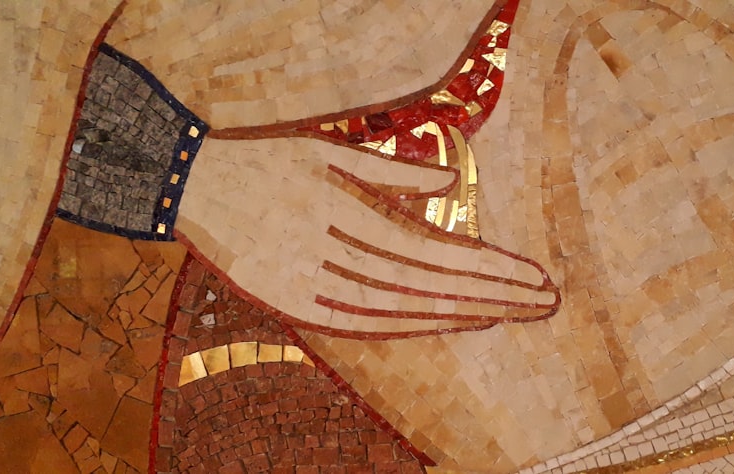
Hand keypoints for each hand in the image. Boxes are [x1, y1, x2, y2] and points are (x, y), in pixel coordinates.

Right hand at [177, 135, 558, 337]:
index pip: (431, 250)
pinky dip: (412, 326)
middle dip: (491, 296)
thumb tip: (449, 183)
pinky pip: (364, 326)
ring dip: (459, 315)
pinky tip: (451, 322)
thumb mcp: (324, 149)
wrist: (189, 188)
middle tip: (544, 301)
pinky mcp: (294, 308)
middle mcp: (329, 256)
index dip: (486, 268)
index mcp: (340, 210)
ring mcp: (309, 288)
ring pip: (400, 312)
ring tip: (510, 313)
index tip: (533, 276)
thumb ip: (389, 172)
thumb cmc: (265, 160)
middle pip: (426, 286)